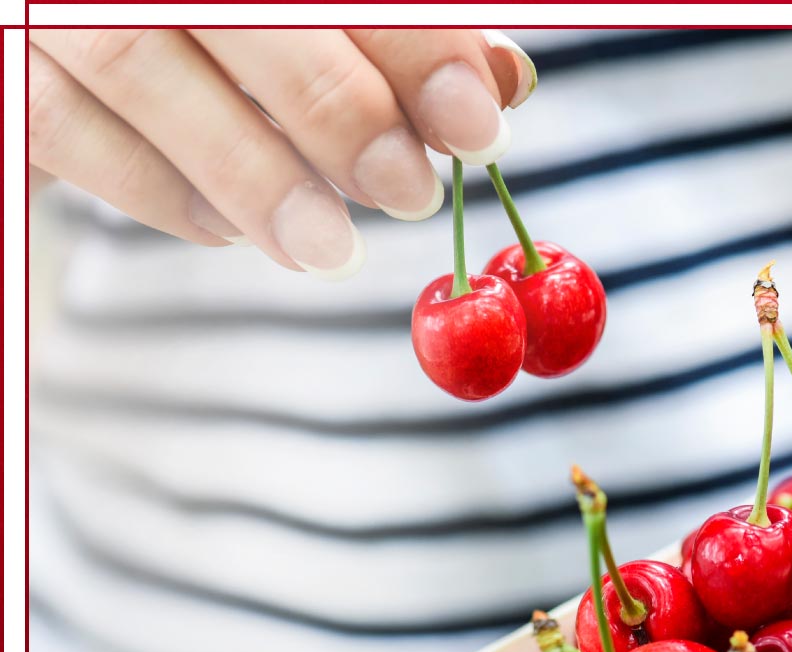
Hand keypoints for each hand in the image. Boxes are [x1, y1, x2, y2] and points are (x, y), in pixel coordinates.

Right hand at [27, 28, 534, 278]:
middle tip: (410, 196)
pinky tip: (230, 230)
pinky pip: (65, 127)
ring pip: (139, 66)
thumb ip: (398, 39)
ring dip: (254, 173)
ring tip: (331, 248)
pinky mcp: (3, 69)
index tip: (479, 127)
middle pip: (242, 9)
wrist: (69, 36)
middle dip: (340, 109)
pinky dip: (159, 191)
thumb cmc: (221, 38)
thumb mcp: (308, 21)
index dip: (416, 45)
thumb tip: (503, 84)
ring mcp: (48, 4)